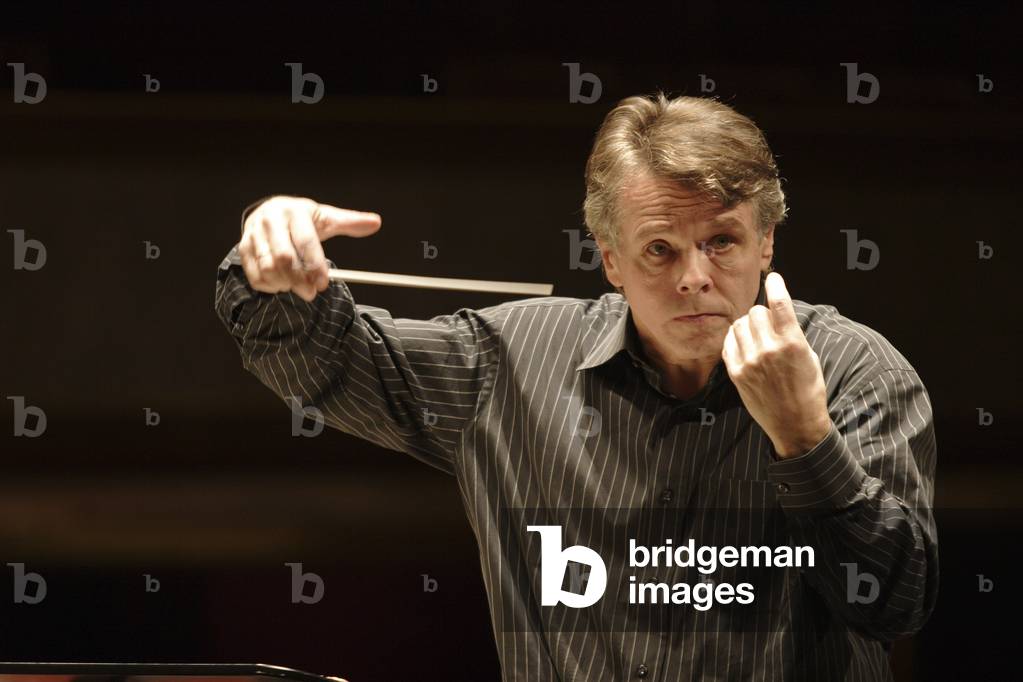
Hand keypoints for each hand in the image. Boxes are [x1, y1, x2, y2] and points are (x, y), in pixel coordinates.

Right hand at [239, 195, 381, 301]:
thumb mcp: (325, 217)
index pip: (305, 241)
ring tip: (296, 287)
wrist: (270, 211)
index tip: (324, 284)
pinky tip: (281, 286)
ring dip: (284, 284)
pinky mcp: (243, 247)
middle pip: (284, 258)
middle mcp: (270, 221)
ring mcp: (253, 234)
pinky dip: (269, 286)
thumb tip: (376, 223)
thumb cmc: (302, 218)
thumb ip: (349, 222)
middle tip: (311, 293)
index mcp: (294, 212)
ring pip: (268, 268)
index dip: (315, 266)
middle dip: (299, 280)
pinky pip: (254, 274)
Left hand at [722, 272, 830, 458]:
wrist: (796, 425)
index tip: (773, 277)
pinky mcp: (736, 373)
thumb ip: (792, 333)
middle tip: (767, 323)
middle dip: (762, 313)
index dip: (776, 285)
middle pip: (756, 311)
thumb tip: (778, 311)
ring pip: (739, 325)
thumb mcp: (809, 357)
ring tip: (756, 335)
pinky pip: (728, 343)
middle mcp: (769, 350)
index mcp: (793, 343)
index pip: (780, 303)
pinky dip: (734, 339)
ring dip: (747, 325)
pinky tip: (743, 344)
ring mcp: (750, 362)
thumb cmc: (808, 390)